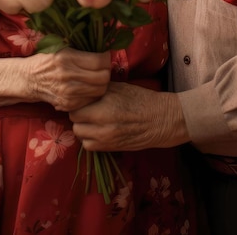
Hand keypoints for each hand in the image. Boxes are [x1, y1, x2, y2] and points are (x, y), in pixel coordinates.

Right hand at [27, 48, 110, 111]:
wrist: (28, 79)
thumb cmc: (46, 60)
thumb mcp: (61, 47)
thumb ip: (80, 48)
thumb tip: (102, 44)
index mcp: (67, 58)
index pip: (99, 61)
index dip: (106, 58)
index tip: (104, 56)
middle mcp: (68, 76)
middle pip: (103, 77)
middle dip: (106, 71)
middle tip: (102, 68)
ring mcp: (68, 93)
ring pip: (100, 90)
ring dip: (102, 83)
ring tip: (96, 77)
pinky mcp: (68, 104)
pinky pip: (91, 100)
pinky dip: (93, 94)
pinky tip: (87, 87)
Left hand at [69, 82, 189, 150]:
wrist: (161, 120)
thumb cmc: (141, 99)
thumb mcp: (120, 88)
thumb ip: (100, 90)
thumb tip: (83, 89)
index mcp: (105, 105)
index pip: (76, 107)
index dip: (78, 102)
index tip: (83, 100)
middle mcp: (103, 123)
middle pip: (75, 122)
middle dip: (79, 115)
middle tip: (87, 109)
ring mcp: (106, 138)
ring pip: (79, 135)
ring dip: (83, 127)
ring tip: (92, 120)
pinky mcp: (110, 148)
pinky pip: (89, 146)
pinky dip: (90, 139)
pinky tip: (98, 131)